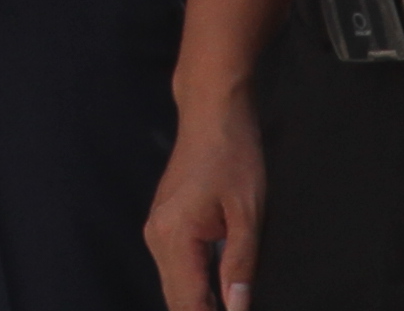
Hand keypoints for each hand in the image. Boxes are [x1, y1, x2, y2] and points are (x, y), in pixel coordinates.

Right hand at [144, 87, 263, 310]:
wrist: (212, 113)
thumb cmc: (235, 156)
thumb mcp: (248, 213)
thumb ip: (240, 266)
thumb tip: (237, 309)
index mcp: (175, 235)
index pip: (189, 302)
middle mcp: (156, 236)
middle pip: (176, 300)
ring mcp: (156, 229)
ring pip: (173, 287)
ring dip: (199, 305)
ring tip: (229, 308)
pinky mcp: (163, 223)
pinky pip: (175, 269)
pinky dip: (194, 288)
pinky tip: (217, 296)